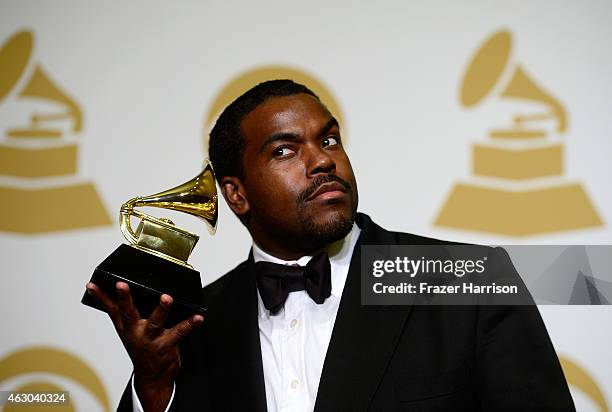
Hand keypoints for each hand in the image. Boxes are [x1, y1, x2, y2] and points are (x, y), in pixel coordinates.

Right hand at [86, 281, 202, 410]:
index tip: (92, 283)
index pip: (110, 309)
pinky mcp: (167, 345)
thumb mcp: (129, 330)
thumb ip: (127, 311)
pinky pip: (180, 332)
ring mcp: (151, 339)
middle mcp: (135, 332)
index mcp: (125, 326)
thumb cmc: (143, 346)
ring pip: (156, 322)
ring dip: (161, 309)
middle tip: (122, 285)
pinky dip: (190, 324)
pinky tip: (198, 317)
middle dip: (124, 299)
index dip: (101, 296)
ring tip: (166, 297)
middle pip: (128, 313)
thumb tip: (123, 287)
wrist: (153, 376)